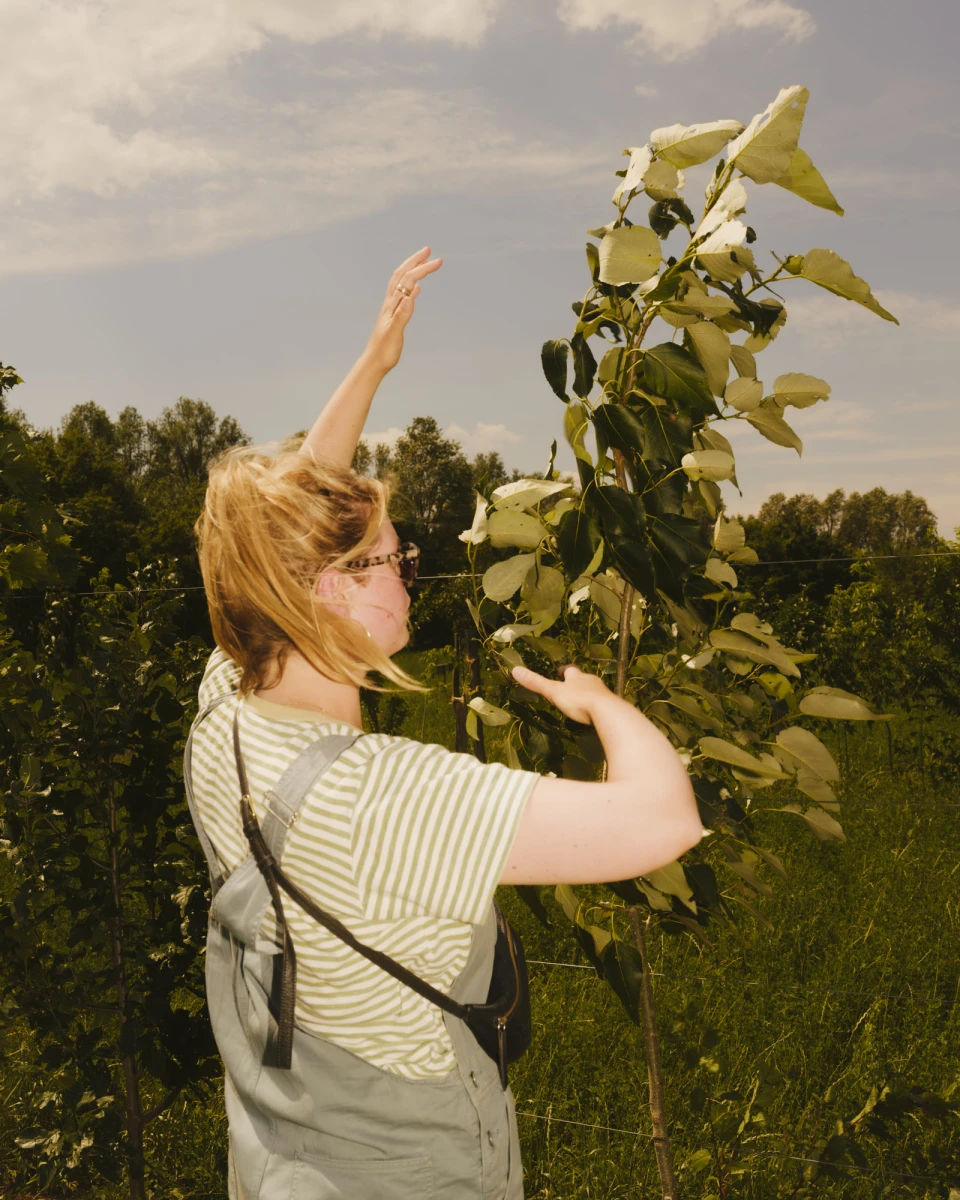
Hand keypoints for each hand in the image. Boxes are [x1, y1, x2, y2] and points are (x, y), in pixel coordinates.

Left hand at [363, 247, 442, 374]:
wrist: (374, 362)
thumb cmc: (384, 351)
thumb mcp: (394, 334)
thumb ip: (402, 315)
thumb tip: (410, 296)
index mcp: (392, 305)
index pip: (408, 280)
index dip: (422, 269)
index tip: (438, 261)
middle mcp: (390, 303)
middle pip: (402, 275)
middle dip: (415, 261)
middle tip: (429, 250)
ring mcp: (391, 309)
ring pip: (401, 282)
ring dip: (411, 269)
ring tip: (423, 261)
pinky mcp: (394, 316)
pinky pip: (402, 296)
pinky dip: (411, 287)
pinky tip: (417, 288)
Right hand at [511, 664, 614, 725]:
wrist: (606, 711)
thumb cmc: (578, 700)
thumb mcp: (554, 692)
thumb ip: (536, 683)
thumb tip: (515, 670)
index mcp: (576, 677)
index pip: (570, 670)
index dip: (565, 671)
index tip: (561, 671)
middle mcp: (591, 681)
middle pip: (583, 679)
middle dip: (578, 682)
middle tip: (571, 687)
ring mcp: (602, 693)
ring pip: (594, 690)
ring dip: (588, 693)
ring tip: (583, 700)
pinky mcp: (611, 705)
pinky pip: (603, 703)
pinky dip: (598, 706)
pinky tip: (595, 713)